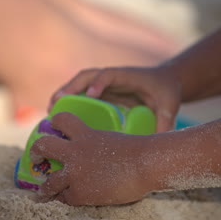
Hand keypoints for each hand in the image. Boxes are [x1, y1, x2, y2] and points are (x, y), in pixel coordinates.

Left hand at [30, 112, 153, 205]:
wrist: (145, 163)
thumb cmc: (138, 150)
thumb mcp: (112, 139)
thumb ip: (98, 144)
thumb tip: (97, 155)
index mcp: (84, 134)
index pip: (61, 119)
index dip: (56, 122)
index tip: (53, 127)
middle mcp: (74, 152)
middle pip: (43, 146)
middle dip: (36, 151)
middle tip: (35, 157)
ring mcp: (75, 173)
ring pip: (48, 182)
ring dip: (44, 189)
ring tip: (42, 193)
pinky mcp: (80, 193)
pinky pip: (65, 198)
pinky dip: (66, 200)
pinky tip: (67, 201)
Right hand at [49, 66, 180, 131]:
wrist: (166, 81)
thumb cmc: (166, 91)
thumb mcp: (169, 105)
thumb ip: (165, 122)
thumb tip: (158, 144)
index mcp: (127, 76)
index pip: (109, 75)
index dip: (99, 83)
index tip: (91, 95)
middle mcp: (112, 77)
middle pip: (87, 76)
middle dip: (71, 87)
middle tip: (57, 102)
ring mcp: (105, 84)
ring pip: (80, 84)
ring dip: (64, 93)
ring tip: (51, 108)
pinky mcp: (102, 92)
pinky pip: (82, 93)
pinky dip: (69, 100)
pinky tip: (58, 114)